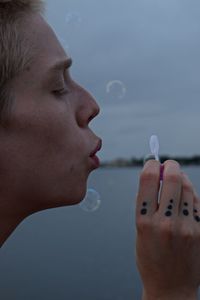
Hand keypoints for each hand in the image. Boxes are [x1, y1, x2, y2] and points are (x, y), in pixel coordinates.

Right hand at [135, 160, 199, 299]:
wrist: (171, 287)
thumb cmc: (150, 257)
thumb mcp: (139, 230)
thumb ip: (146, 202)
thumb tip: (156, 175)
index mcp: (144, 221)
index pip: (148, 179)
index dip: (151, 164)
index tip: (152, 162)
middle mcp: (166, 222)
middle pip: (173, 178)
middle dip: (171, 166)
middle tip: (169, 166)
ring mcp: (187, 227)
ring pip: (188, 188)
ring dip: (182, 179)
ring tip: (177, 183)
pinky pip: (197, 202)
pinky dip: (191, 194)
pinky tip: (186, 199)